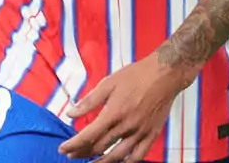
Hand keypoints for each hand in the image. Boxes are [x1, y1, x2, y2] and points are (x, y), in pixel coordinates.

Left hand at [58, 52, 194, 161]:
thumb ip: (89, 100)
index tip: (63, 149)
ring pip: (117, 156)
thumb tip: (70, 113)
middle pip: (100, 147)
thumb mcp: (109, 82)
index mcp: (113, 113)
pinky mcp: (151, 135)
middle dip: (83, 152)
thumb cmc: (136, 75)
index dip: (73, 145)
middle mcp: (126, 126)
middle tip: (72, 154)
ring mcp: (140, 133)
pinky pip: (138, 156)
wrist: (165, 74)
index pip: (88, 135)